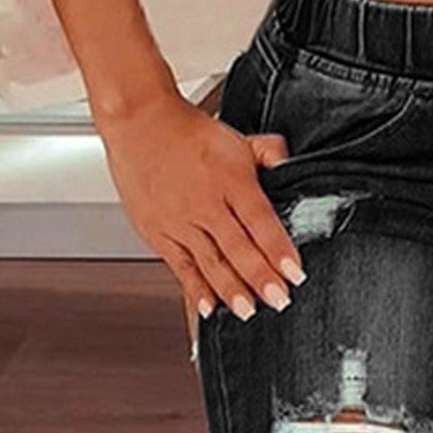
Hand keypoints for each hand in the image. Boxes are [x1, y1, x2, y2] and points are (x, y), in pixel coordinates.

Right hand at [96, 89, 305, 322]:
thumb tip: (290, 166)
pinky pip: (180, 267)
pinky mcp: (158, 233)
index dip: (279, 250)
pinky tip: (209, 307)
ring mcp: (180, 221)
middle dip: (261, 278)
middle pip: (238, 248)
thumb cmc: (186, 132)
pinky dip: (195, 289)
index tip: (294, 274)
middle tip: (278, 301)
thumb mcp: (235, 137)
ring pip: (210, 262)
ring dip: (231, 290)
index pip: (261, 221)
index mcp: (230, 180)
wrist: (138, 120)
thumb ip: (268, 153)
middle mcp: (206, 203)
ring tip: (248, 311)